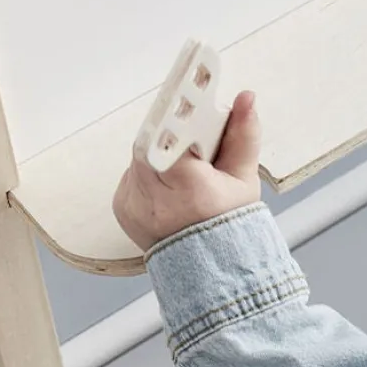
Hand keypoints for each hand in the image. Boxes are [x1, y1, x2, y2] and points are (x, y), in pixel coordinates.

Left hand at [113, 89, 261, 252]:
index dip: (175, 116)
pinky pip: (132, 173)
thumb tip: (245, 99)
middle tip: (191, 138)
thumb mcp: (244, 180)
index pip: (169, 138)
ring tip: (184, 170)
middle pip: (154, 140)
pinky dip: (149, 172)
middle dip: (173, 133)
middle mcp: (156, 200)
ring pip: (141, 153)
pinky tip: (169, 185)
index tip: (182, 98)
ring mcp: (134, 204)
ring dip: (161, 151)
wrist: (208, 269)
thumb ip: (244, 134)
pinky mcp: (121, 207)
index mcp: (191, 191)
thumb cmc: (229, 226)